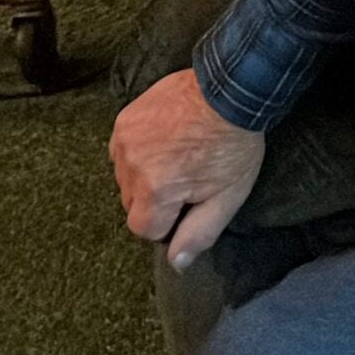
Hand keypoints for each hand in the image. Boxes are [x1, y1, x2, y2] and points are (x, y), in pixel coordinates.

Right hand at [110, 69, 265, 268]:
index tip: (188, 206)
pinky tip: (164, 144)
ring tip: (176, 159)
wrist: (229, 92)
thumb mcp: (227, 197)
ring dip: (144, 176)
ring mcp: (124, 141)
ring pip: (124, 178)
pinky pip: (121, 151)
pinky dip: (137, 154)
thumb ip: (199, 233)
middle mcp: (131, 168)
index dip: (167, 223)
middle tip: (186, 180)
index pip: (144, 229)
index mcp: (156, 191)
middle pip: (133, 205)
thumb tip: (176, 262)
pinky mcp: (123, 120)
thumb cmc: (234, 146)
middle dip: (156, 201)